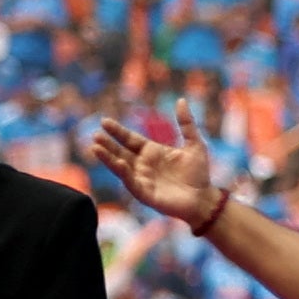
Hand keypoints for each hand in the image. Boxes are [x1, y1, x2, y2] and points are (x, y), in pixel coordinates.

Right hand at [89, 101, 219, 223]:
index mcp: (151, 152)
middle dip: (107, 144)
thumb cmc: (198, 172)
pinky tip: (119, 162)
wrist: (204, 198)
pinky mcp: (144, 193)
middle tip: (95, 135)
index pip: (129, 139)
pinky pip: (131, 182)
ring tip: (95, 148)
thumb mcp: (194, 143)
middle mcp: (142, 165)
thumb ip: (186, 123)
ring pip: (120, 167)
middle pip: (120, 152)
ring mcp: (141, 179)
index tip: (104, 121)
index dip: (117, 131)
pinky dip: (124, 173)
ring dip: (108, 158)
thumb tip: (181, 100)